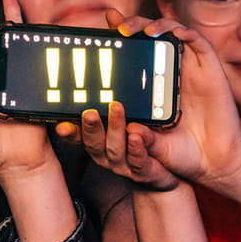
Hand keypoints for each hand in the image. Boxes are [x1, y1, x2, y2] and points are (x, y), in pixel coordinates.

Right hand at [60, 102, 180, 190]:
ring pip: (114, 149)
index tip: (62, 124)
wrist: (178, 168)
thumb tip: (129, 69)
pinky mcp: (146, 172)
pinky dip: (136, 149)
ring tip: (116, 109)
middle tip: (89, 112)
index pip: (81, 134)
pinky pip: (138, 162)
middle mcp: (109, 153)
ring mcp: (126, 165)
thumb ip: (133, 97)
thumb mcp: (145, 114)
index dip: (70, 130)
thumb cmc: (158, 138)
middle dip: (89, 127)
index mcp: (104, 139)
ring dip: (114, 129)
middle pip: (93, 142)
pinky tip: (136, 136)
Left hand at [93, 12, 240, 188]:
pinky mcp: (209, 68)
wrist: (211, 162)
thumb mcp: (143, 139)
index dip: (119, 33)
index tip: (105, 25)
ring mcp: (189, 66)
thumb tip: (102, 119)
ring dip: (156, 24)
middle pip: (148, 34)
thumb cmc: (177, 151)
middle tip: (119, 28)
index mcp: (149, 82)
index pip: (131, 50)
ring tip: (143, 30)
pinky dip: (185, 32)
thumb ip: (127, 129)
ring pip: (171, 32)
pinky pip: (198, 41)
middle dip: (133, 24)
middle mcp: (168, 69)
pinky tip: (174, 33)